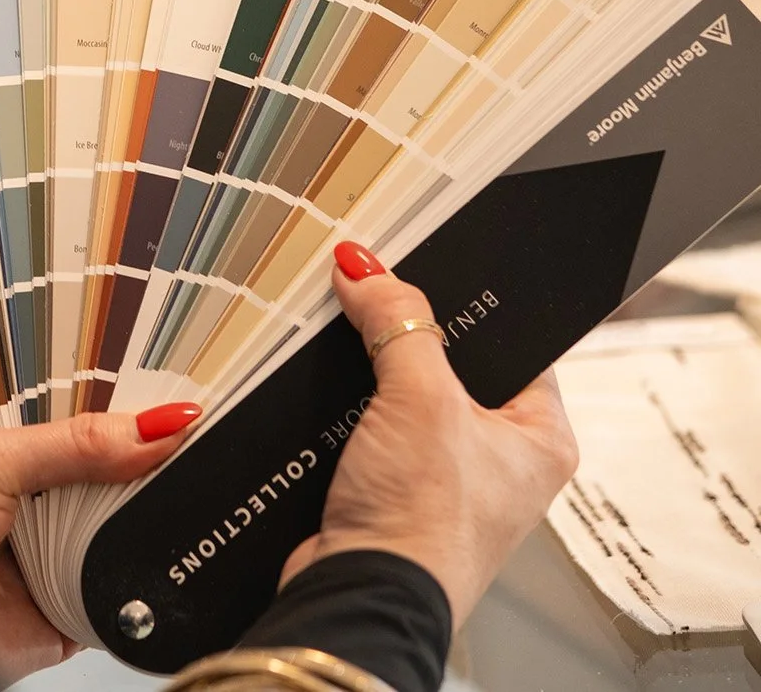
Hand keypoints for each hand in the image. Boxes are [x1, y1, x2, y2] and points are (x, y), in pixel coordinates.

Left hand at [0, 403, 199, 686]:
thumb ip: (76, 446)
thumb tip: (154, 425)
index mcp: (24, 448)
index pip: (97, 423)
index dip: (140, 415)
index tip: (191, 403)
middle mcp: (45, 499)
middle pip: (123, 480)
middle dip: (153, 472)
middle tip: (198, 452)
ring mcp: (58, 557)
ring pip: (129, 539)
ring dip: (146, 530)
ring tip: (176, 506)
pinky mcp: (66, 614)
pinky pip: (119, 602)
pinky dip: (136, 591)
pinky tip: (151, 567)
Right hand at [280, 247, 578, 627]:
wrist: (360, 597)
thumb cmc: (422, 522)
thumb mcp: (420, 397)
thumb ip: (398, 321)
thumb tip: (366, 269)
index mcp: (538, 436)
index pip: (511, 340)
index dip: (464, 301)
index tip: (421, 264)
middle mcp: (496, 457)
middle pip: (447, 360)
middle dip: (405, 331)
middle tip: (373, 292)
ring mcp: (441, 474)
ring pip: (402, 390)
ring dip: (369, 367)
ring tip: (344, 336)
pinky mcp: (389, 486)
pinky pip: (368, 421)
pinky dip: (344, 401)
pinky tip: (323, 382)